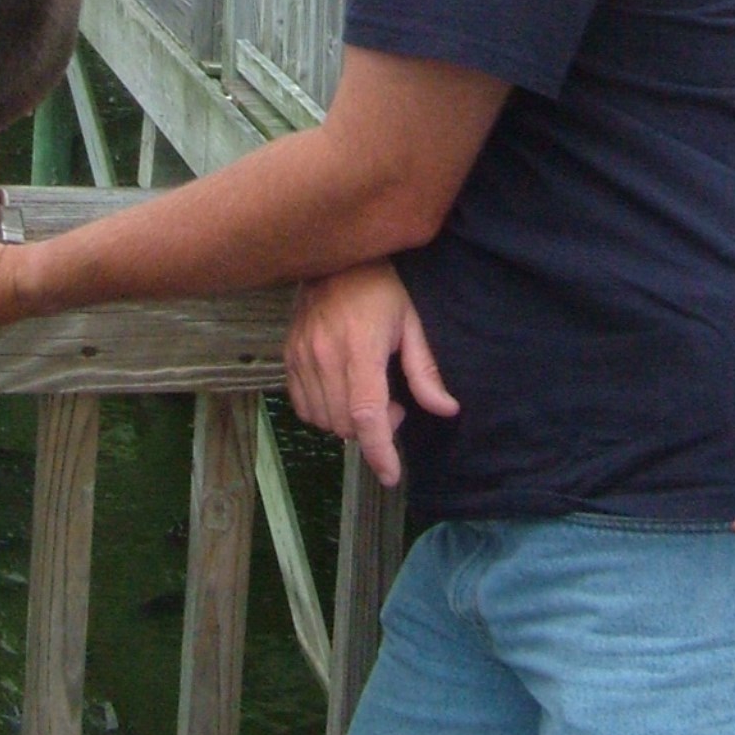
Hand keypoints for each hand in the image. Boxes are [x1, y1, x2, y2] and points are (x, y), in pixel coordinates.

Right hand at [284, 263, 457, 487]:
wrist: (334, 259)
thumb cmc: (380, 288)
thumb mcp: (411, 322)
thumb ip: (425, 370)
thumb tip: (446, 410)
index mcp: (360, 348)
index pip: (366, 414)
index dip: (379, 451)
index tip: (391, 475)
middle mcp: (325, 356)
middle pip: (344, 424)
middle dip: (372, 430)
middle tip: (392, 404)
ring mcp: (302, 357)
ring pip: (323, 420)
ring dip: (348, 423)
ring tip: (367, 396)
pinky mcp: (288, 356)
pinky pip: (303, 407)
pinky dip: (324, 413)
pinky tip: (342, 393)